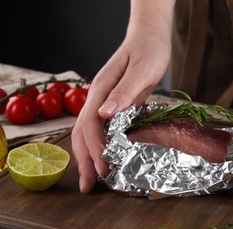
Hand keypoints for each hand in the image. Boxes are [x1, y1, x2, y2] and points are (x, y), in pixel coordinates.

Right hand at [71, 27, 171, 192]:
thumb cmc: (148, 50)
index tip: (103, 167)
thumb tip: (105, 114)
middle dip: (84, 160)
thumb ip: (124, 90)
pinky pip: (103, 131)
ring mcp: (105, 103)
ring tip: (92, 180)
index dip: (95, 147)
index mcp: (101, 90)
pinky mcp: (115, 106)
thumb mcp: (142, 69)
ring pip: (89, 134)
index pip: (90, 124)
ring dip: (89, 157)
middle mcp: (98, 98)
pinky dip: (101, 148)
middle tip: (88, 186)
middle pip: (83, 133)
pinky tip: (106, 160)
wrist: (149, 37)